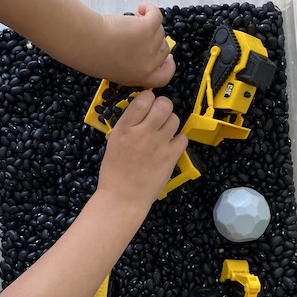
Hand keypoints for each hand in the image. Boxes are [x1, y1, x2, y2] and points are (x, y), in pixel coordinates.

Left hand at [97, 4, 175, 86]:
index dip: (168, 65)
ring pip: (159, 30)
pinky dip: (150, 9)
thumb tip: (143, 48)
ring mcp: (151, 46)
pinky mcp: (149, 28)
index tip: (168, 58)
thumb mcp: (118, 69)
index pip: (165, 76)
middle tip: (138, 32)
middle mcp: (150, 65)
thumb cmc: (94, 55)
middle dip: (154, 39)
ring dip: (147, 23)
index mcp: (142, 78)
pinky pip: (157, 15)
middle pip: (164, 49)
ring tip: (129, 22)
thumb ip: (133, 65)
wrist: (87, 43)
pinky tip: (140, 8)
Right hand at [97, 91, 187, 209]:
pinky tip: (170, 147)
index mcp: (125, 128)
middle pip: (164, 104)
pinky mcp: (171, 157)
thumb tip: (140, 112)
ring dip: (170, 123)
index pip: (144, 98)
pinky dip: (178, 141)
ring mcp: (159, 144)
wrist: (123, 198)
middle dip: (163, 107)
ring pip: (175, 119)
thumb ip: (127, 126)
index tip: (148, 106)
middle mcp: (143, 132)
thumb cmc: (114, 172)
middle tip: (159, 117)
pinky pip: (183, 138)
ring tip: (164, 133)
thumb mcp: (113, 143)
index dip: (149, 99)